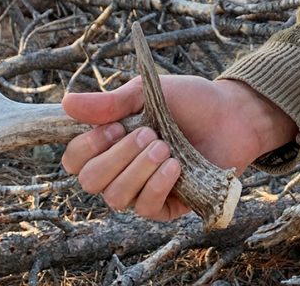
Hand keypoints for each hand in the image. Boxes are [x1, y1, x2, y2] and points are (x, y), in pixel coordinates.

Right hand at [61, 75, 295, 220]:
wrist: (232, 114)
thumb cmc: (189, 100)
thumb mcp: (146, 93)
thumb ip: (109, 103)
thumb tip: (67, 103)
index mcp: (111, 140)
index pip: (75, 158)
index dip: (86, 147)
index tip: (112, 126)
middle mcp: (121, 168)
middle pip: (91, 181)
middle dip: (116, 157)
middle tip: (147, 133)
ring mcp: (143, 189)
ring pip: (116, 197)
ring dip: (138, 169)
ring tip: (164, 146)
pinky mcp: (168, 205)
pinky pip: (146, 208)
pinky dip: (157, 185)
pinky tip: (175, 166)